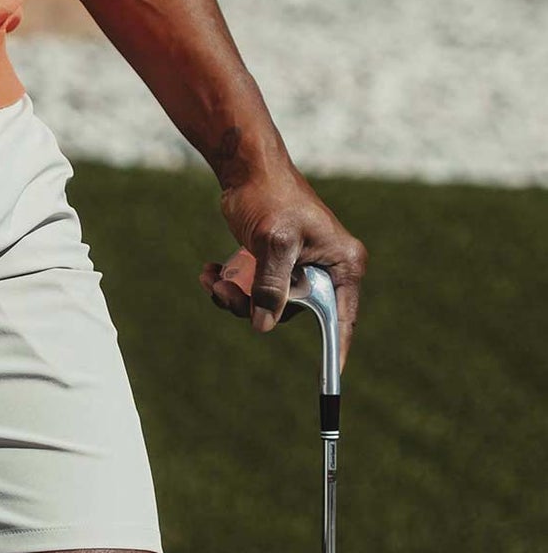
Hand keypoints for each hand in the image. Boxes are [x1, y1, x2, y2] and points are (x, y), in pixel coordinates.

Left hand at [200, 167, 366, 367]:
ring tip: (213, 278)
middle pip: (291, 315)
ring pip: (265, 307)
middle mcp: (325, 271)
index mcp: (342, 265)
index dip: (336, 352)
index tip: (333, 382)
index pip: (341, 319)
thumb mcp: (273, 242)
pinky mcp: (275, 267)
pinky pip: (253, 294)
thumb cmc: (270, 197)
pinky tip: (209, 271)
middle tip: (225, 293)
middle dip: (252, 309)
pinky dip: (229, 288)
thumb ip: (271, 285)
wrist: (247, 171)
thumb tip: (263, 326)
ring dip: (233, 299)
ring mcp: (299, 271)